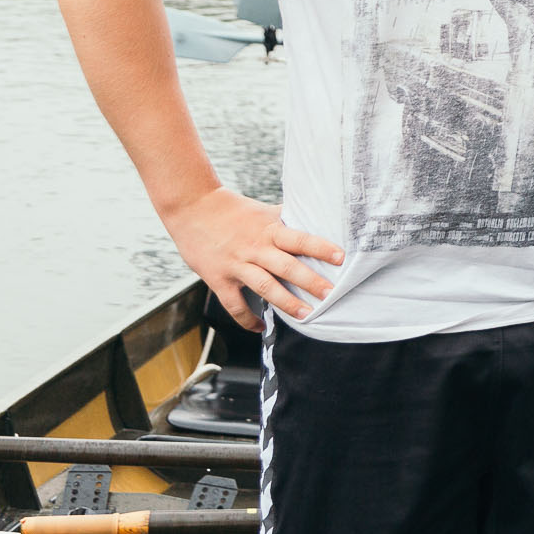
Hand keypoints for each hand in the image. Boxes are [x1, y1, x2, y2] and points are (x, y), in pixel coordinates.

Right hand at [164, 189, 341, 329]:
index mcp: (269, 230)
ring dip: (287, 303)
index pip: (300, 239)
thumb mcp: (262, 211)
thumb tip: (314, 217)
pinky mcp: (218, 279)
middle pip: (287, 267)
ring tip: (306, 315)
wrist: (192, 207)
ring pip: (265, 287)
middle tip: (331, 295)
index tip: (341, 257)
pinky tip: (260, 327)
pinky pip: (234, 304)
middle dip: (311, 282)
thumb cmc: (232, 209)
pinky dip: (247, 318)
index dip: (321, 248)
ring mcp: (237, 265)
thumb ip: (285, 220)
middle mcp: (255, 248)